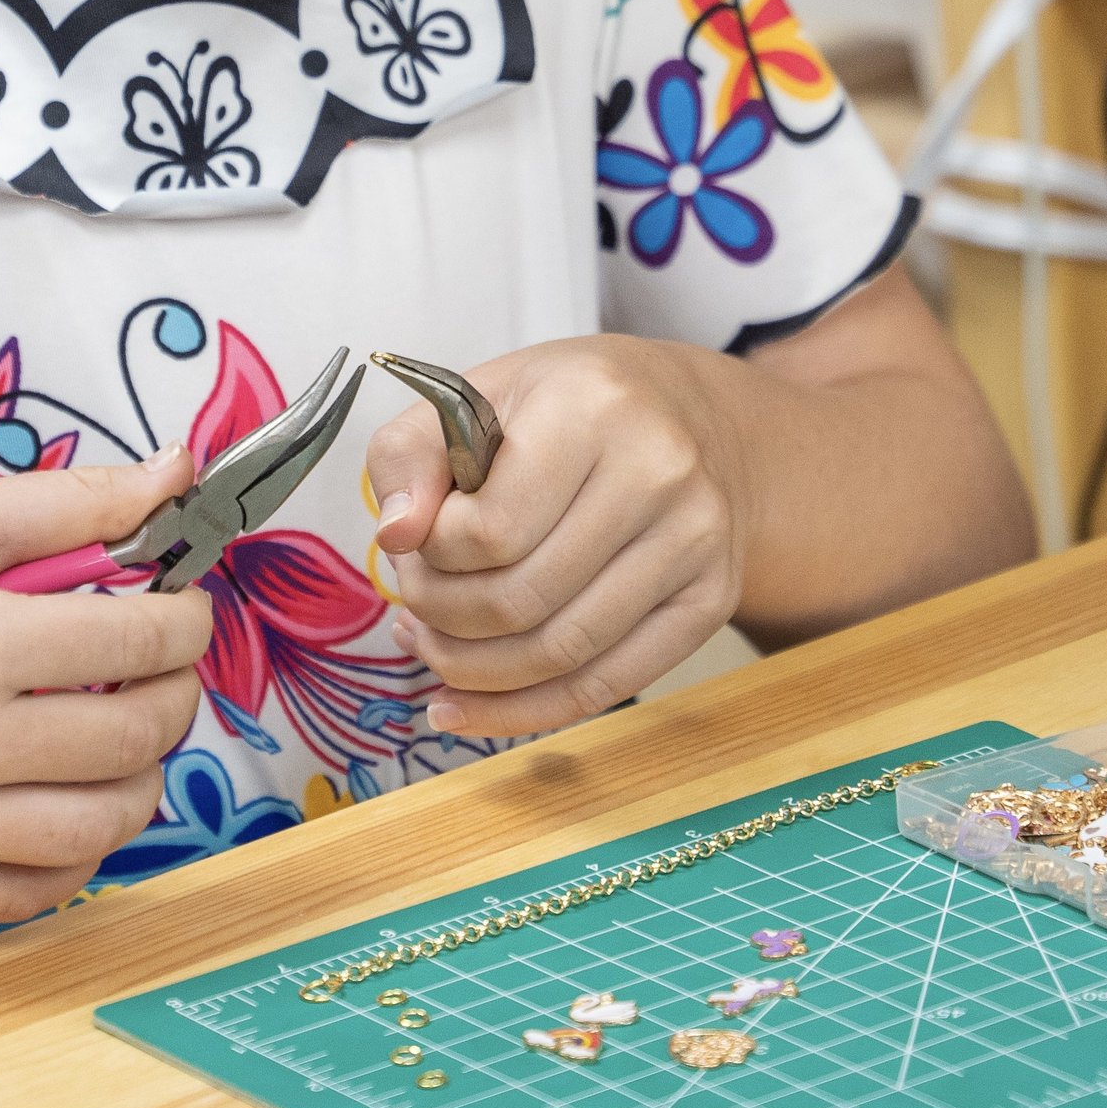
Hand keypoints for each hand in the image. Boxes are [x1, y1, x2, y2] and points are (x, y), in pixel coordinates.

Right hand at [0, 449, 212, 922]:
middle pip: (135, 738)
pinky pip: (33, 895)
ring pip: (101, 827)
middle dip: (174, 695)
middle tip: (159, 672)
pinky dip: (77, 854)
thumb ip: (74, 503)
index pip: (143, 641)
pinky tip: (69, 803)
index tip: (182, 611)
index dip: (187, 621)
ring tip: (121, 740)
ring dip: (139, 780)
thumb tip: (179, 475)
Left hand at [365, 337, 748, 736]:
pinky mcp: (710, 602)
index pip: (488, 532)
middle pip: (519, 602)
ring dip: (472, 671)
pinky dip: (522, 712)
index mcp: (593, 410)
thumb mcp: (477, 395)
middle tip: (418, 605)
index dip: (431, 557)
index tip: (422, 542)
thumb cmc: (573, 408)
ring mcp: (694, 544)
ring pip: (558, 654)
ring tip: (435, 648)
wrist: (698, 420)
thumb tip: (396, 535)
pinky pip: (604, 686)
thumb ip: (410, 455)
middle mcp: (658, 474)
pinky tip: (465, 707)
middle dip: (442, 619)